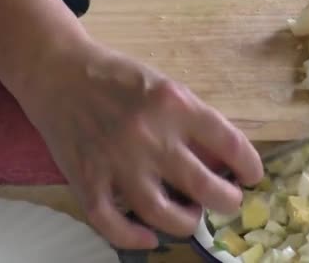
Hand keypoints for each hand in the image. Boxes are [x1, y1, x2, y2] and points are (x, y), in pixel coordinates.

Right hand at [14, 38, 263, 249]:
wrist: (56, 70)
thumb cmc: (114, 74)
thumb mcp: (162, 84)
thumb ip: (189, 118)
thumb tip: (218, 158)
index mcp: (174, 104)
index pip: (230, 143)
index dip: (250, 166)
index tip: (252, 176)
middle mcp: (149, 135)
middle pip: (203, 187)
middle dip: (227, 201)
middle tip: (228, 201)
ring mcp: (116, 161)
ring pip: (162, 214)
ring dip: (186, 223)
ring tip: (191, 216)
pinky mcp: (86, 178)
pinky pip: (111, 223)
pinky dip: (133, 238)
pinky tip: (148, 237)